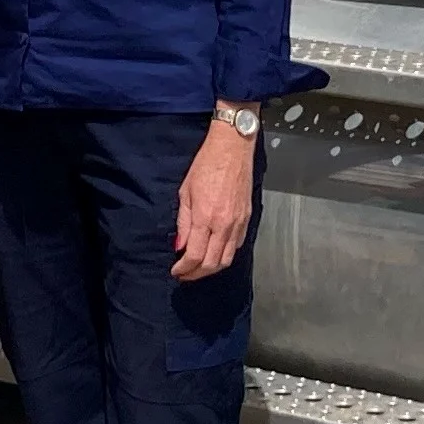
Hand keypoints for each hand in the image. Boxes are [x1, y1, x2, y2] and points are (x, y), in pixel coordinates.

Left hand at [173, 114, 255, 280]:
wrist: (232, 149)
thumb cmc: (206, 164)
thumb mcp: (185, 192)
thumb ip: (183, 222)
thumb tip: (179, 246)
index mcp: (206, 217)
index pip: (195, 255)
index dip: (184, 268)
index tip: (176, 271)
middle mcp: (224, 224)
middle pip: (212, 264)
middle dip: (196, 274)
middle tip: (184, 274)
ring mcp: (238, 223)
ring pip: (227, 259)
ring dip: (211, 269)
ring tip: (198, 268)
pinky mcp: (247, 219)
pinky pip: (236, 246)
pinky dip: (225, 255)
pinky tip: (214, 252)